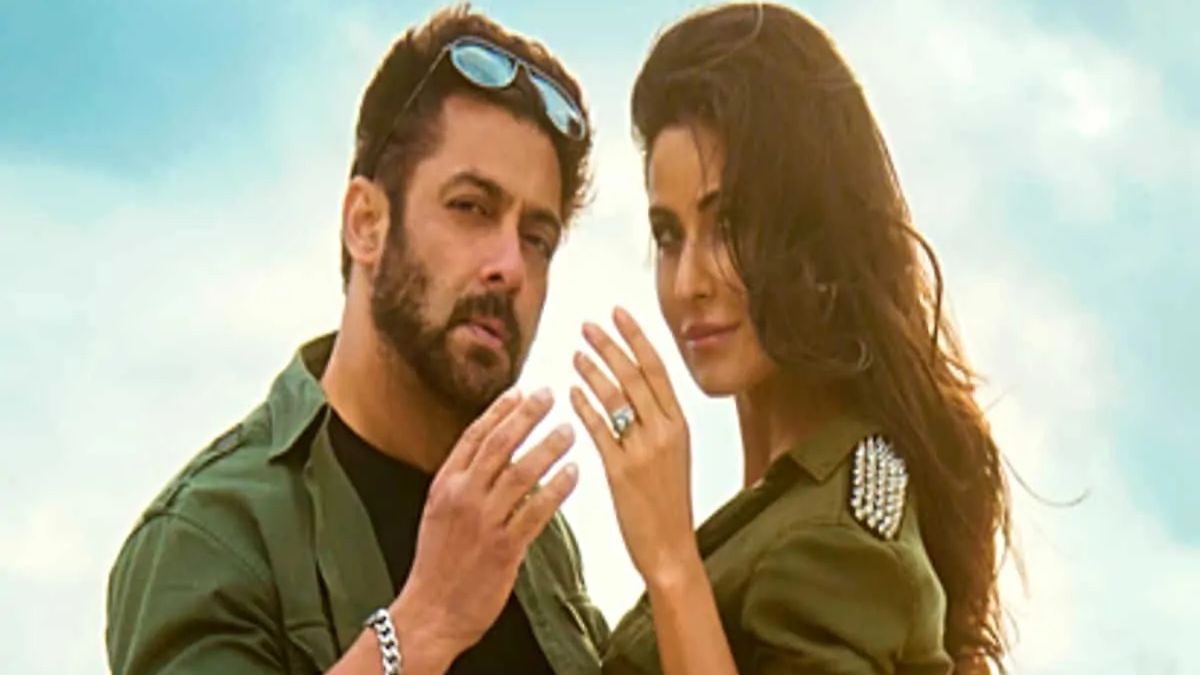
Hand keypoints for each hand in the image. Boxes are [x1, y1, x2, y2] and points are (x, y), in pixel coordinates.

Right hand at [390, 388, 578, 670]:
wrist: (432, 612)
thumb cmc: (439, 564)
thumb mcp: (440, 513)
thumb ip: (465, 483)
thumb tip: (494, 455)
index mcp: (445, 485)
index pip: (474, 436)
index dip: (500, 411)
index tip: (521, 390)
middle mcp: (462, 498)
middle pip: (499, 445)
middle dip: (526, 416)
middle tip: (550, 395)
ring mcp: (483, 522)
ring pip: (520, 473)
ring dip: (548, 447)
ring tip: (570, 430)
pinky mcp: (504, 548)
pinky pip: (535, 511)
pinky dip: (556, 489)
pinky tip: (573, 474)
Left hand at [569, 307, 697, 586]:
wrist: (671, 547)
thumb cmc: (669, 503)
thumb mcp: (674, 455)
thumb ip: (658, 423)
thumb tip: (638, 392)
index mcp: (679, 424)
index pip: (657, 368)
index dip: (636, 337)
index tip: (618, 313)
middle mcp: (665, 431)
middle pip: (635, 375)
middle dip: (610, 345)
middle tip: (587, 324)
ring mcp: (643, 451)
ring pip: (616, 398)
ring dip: (593, 371)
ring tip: (574, 352)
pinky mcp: (621, 471)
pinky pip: (600, 431)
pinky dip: (585, 407)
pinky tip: (571, 393)